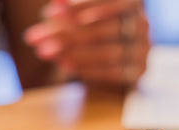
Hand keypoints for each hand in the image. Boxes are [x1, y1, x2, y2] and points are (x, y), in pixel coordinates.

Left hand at [24, 0, 149, 86]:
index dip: (84, 4)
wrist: (110, 64)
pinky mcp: (138, 73)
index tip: (52, 12)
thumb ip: (67, 11)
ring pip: (108, 52)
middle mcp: (142, 23)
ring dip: (74, 54)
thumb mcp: (77, 17)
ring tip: (46, 53)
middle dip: (66, 35)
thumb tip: (54, 5)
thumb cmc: (91, 33)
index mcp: (132, 3)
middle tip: (36, 39)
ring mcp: (142, 49)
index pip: (113, 1)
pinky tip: (66, 66)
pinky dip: (88, 70)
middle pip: (103, 29)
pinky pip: (113, 73)